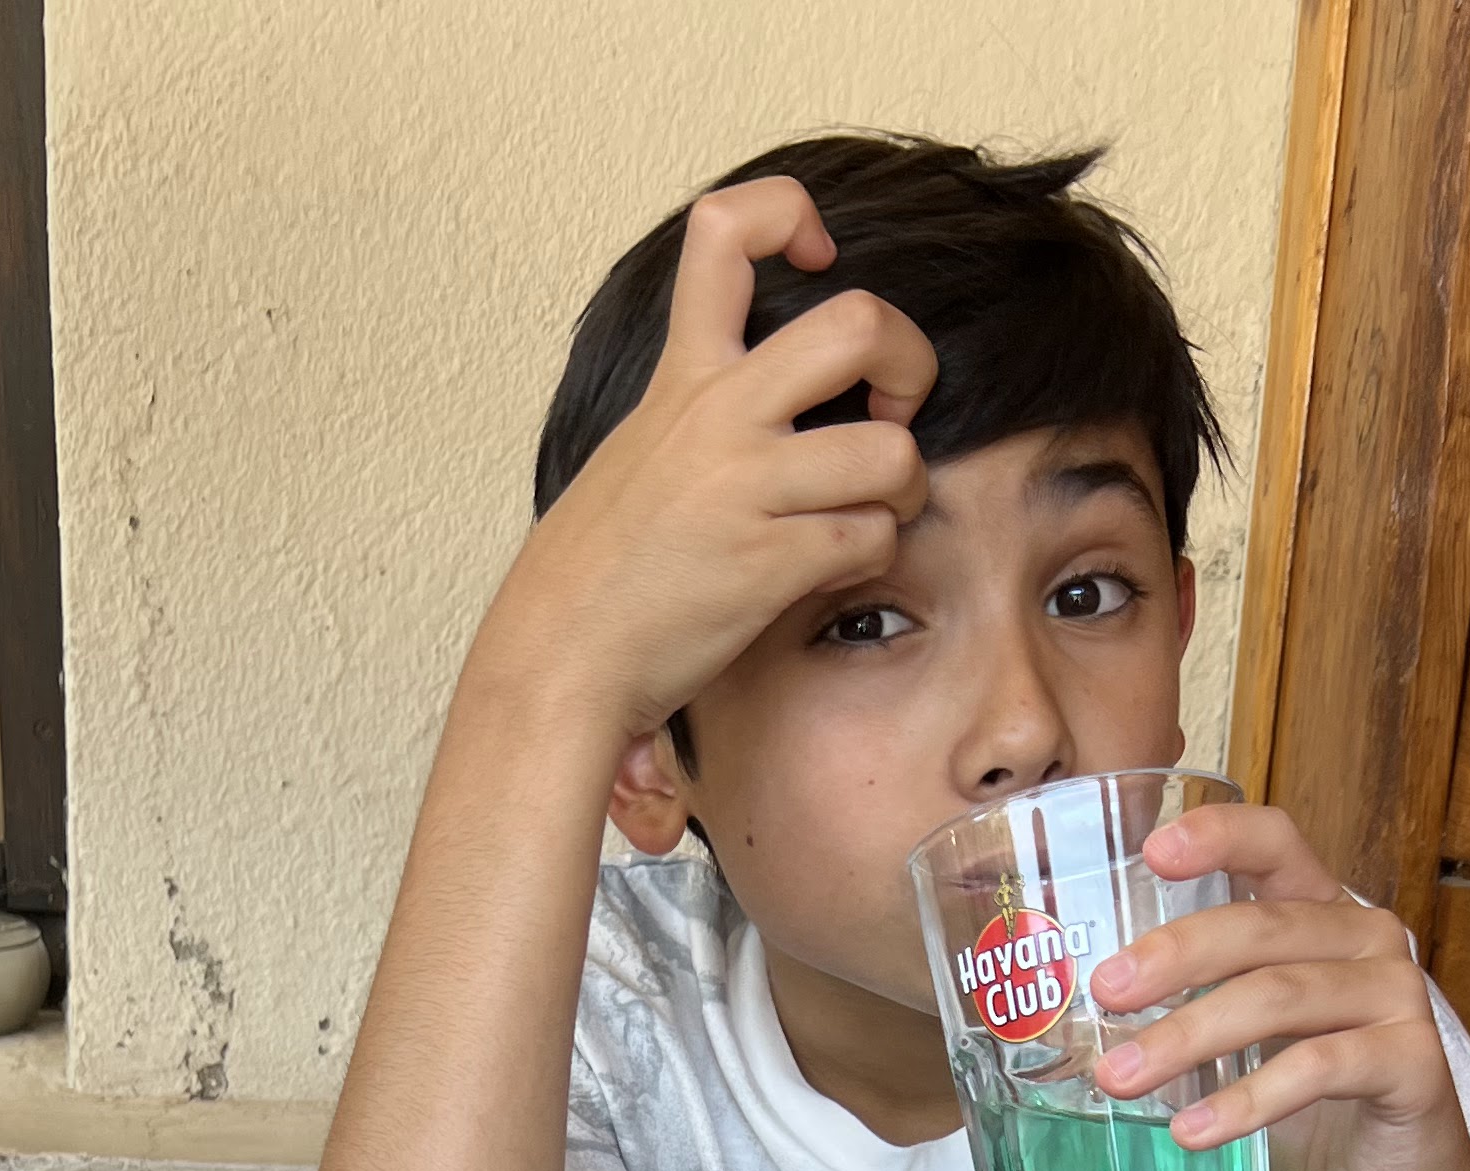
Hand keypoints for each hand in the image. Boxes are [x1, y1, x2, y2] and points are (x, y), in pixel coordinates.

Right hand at [490, 180, 935, 737]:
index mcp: (683, 375)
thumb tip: (782, 398)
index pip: (724, 229)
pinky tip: (836, 567)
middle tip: (895, 406)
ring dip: (903, 487)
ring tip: (873, 509)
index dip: (787, 214)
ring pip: (891, 451)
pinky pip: (872, 537)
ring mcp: (747, 488)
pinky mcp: (770, 564)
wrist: (560, 657)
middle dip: (909, 360)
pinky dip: (872, 554)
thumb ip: (704, 407)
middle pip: (858, 324)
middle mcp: (718, 416)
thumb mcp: (639, 448)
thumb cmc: (603, 567)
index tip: (817, 255)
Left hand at [1083, 808, 1469, 1170]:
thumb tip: (1081, 1023)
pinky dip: (1247, 1101)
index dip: (1218, 836)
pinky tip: (1191, 1131)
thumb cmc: (1316, 1115)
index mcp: (1323, 917)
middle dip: (1174, 957)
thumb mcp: (1247, 1052)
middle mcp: (1367, 940)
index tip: (1151, 852)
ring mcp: (1398, 997)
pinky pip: (1318, 1068)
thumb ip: (1192, 1015)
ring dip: (1190, 1036)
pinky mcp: (1414, 1063)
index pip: (1275, 844)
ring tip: (1121, 1078)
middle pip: (1261, 926)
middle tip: (1105, 992)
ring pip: (1279, 997)